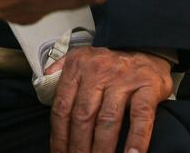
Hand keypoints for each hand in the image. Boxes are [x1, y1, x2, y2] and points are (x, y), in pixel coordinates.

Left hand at [46, 47, 172, 152]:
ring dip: (102, 148)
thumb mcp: (81, 57)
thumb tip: (42, 82)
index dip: (59, 135)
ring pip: (107, 120)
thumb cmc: (110, 61)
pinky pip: (141, 117)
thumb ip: (60, 68)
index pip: (62, 107)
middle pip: (82, 116)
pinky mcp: (147, 87)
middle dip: (78, 146)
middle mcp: (98, 72)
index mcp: (78, 67)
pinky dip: (136, 139)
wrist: (146, 47)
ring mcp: (123, 80)